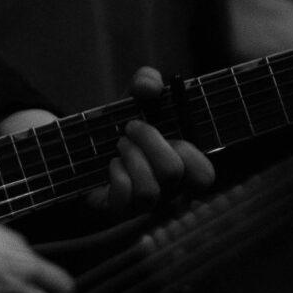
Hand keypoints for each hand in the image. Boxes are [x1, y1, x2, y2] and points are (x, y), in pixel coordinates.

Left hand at [92, 65, 215, 212]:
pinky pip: (123, 197)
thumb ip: (146, 81)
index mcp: (182, 166)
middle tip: (130, 128)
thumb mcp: (135, 98)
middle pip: (172, 172)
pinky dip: (115, 173)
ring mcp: (145, 205)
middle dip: (149, 141)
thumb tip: (151, 87)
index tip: (169, 130)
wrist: (87, 153)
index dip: (190, 152)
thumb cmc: (124, 128)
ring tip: (120, 144)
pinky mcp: (120, 211)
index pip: (204, 175)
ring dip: (131, 157)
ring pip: (149, 190)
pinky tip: (111, 165)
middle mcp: (169, 190)